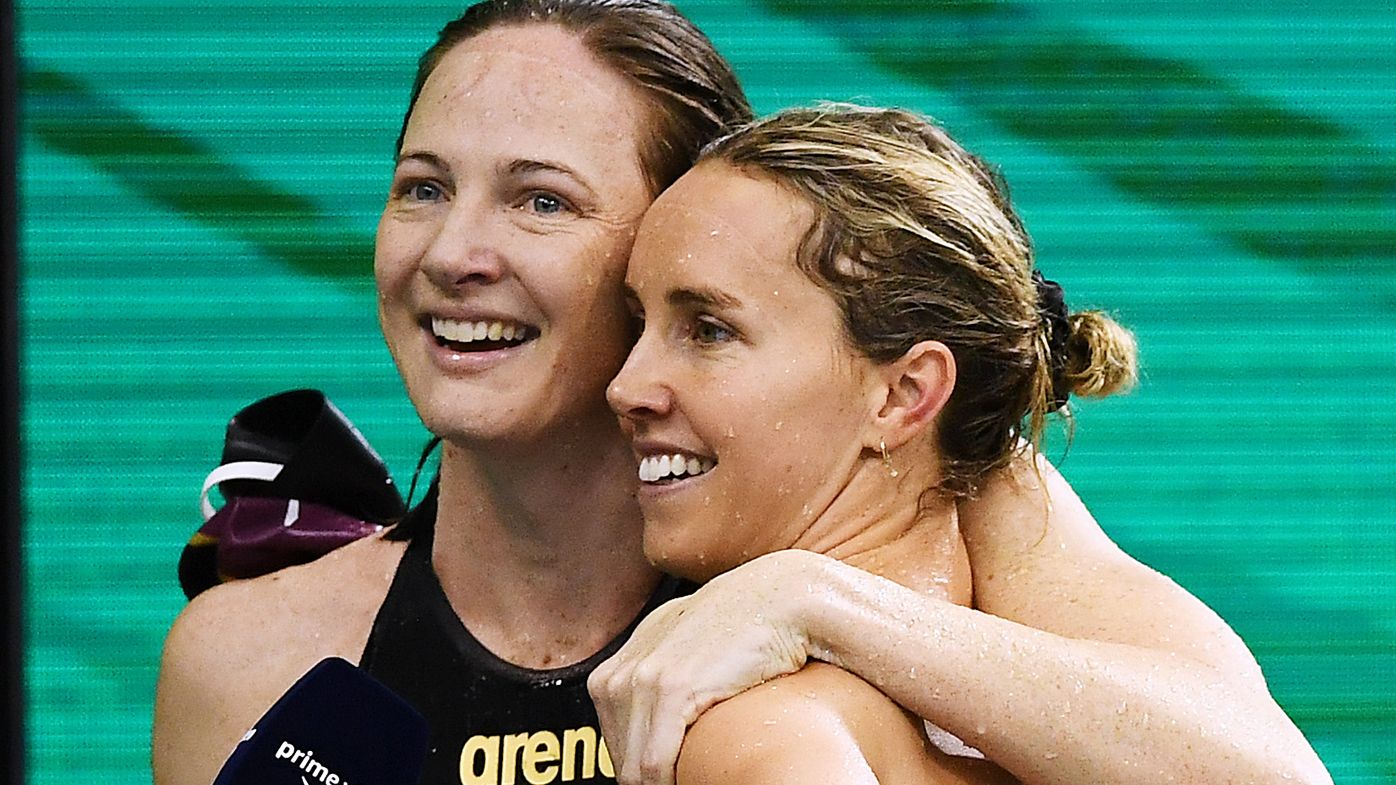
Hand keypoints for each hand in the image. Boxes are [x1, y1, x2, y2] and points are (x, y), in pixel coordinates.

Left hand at [589, 550, 823, 784]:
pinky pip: (655, 763)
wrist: (779, 599)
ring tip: (697, 780)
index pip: (615, 742)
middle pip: (622, 760)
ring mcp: (643, 679)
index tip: (672, 776)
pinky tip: (701, 780)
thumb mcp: (688, 648)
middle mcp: (621, 673)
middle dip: (651, 779)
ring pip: (635, 770)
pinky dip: (673, 783)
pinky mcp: (672, 688)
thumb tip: (670, 719)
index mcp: (619, 668)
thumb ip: (668, 673)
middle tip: (690, 780)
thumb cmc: (745, 628)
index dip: (642, 767)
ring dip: (665, 784)